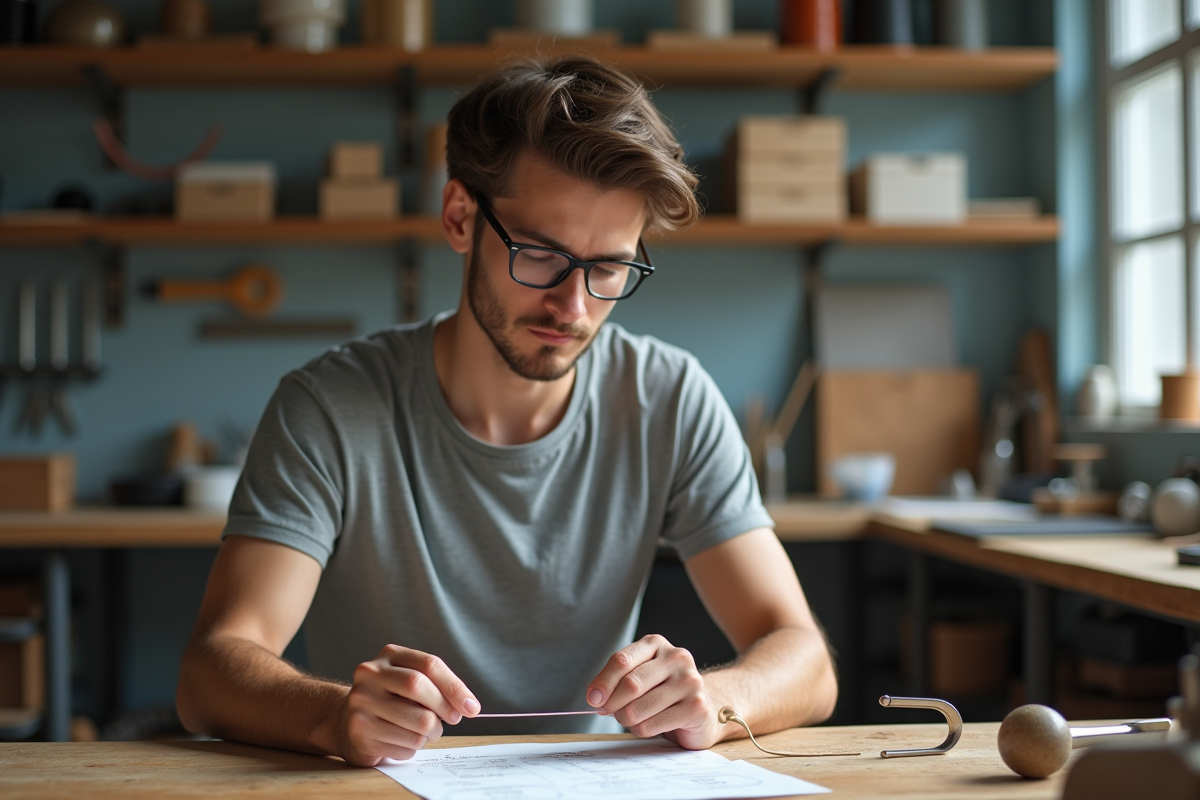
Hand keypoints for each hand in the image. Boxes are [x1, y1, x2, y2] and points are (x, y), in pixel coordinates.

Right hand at [335, 645, 479, 765]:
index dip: (455, 687)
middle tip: (453, 719)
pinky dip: (414, 747)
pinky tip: (401, 740)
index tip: (471, 707)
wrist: (346, 721)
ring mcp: (361, 704)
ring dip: (432, 733)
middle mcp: (369, 675)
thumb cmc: (391, 700)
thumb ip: (437, 685)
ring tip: (425, 731)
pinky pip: (406, 746)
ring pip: (418, 723)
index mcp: (388, 655)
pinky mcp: (360, 733)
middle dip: (444, 708)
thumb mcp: (409, 680)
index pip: (429, 665)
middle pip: (419, 687)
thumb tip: (469, 705)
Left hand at [586, 634, 721, 749]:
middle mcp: (676, 657)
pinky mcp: (696, 707)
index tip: (593, 699)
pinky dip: (642, 730)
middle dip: (614, 705)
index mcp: (656, 644)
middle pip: (630, 685)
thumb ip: (616, 682)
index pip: (621, 660)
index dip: (603, 682)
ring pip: (638, 708)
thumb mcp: (638, 677)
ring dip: (627, 720)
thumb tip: (596, 697)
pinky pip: (651, 725)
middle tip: (613, 712)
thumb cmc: (662, 693)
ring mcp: (689, 681)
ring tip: (634, 719)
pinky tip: (650, 725)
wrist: (700, 710)